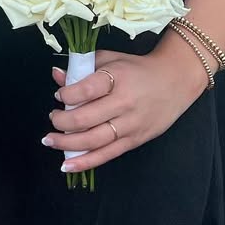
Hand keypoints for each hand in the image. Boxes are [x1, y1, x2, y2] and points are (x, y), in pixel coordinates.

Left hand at [42, 37, 209, 175]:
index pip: (87, 89)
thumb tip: (57, 75)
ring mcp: (130, 125)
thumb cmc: (137, 69)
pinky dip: (85, 162)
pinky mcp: (135, 141)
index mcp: (117, 78)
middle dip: (62, 122)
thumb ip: (83, 67)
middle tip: (53, 119)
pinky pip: (107, 155)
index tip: (59, 94)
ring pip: (94, 141)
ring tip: (50, 140)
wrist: (175, 81)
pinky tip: (67, 165)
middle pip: (86, 119)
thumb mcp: (111, 59)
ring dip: (67, 144)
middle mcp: (124, 103)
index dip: (68, 94)